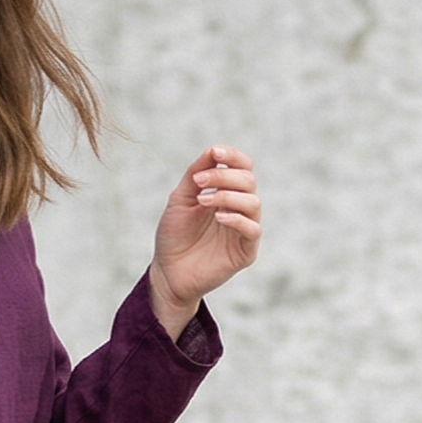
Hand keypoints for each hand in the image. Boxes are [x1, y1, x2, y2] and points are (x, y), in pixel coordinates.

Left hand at [148, 145, 261, 338]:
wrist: (168, 272)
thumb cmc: (174, 236)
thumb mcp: (181, 199)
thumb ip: (196, 175)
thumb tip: (212, 151)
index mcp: (226, 194)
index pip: (243, 168)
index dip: (233, 157)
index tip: (215, 153)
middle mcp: (238, 209)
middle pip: (249, 181)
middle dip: (224, 176)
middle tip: (199, 181)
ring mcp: (243, 231)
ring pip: (254, 203)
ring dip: (228, 196)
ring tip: (203, 200)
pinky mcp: (245, 252)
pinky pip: (253, 230)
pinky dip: (237, 219)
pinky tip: (218, 217)